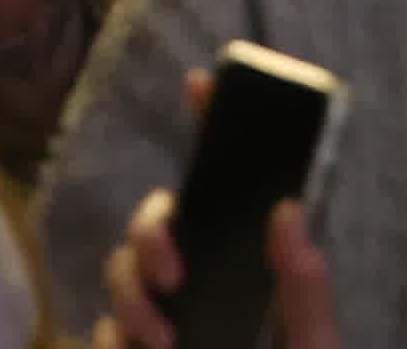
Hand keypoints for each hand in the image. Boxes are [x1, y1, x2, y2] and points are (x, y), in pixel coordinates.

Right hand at [104, 73, 342, 348]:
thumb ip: (305, 295)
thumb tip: (287, 210)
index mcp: (257, 272)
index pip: (234, 188)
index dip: (214, 128)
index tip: (201, 84)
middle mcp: (207, 287)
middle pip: (158, 221)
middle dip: (151, 232)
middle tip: (174, 273)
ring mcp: (166, 324)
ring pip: (121, 274)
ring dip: (130, 296)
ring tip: (162, 343)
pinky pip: (101, 333)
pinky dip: (112, 338)